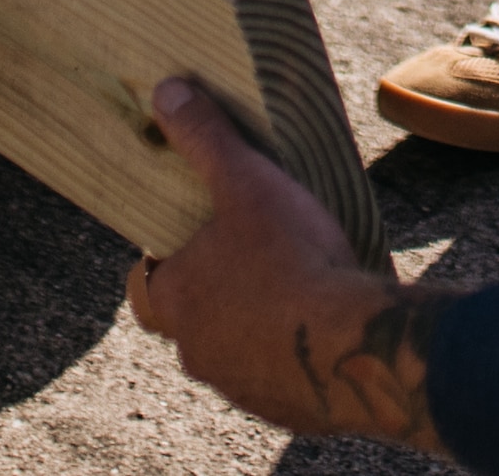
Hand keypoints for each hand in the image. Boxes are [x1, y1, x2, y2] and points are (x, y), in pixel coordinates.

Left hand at [121, 80, 442, 450]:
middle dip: (217, 292)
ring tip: (297, 289)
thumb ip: (205, 138)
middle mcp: (197, 350)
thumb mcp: (247, 183)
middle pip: (192, 320)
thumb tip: (165, 93)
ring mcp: (240, 383)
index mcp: (177, 299)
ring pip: (235, 350)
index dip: (163, 264)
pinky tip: (322, 327)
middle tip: (254, 260)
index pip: (145, 287)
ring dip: (256, 325)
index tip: (191, 243)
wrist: (353, 346)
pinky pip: (279, 378)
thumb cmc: (291, 260)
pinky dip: (292, 354)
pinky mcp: (285, 406)